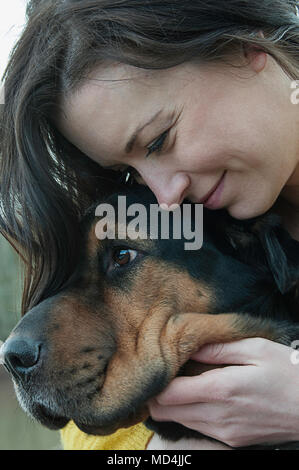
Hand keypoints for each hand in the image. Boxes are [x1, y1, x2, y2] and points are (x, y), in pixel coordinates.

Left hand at [147, 338, 298, 447]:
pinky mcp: (232, 440)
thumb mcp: (256, 348)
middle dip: (158, 393)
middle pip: (166, 412)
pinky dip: (191, 412)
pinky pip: (199, 427)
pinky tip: (204, 395)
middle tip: (166, 372)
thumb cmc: (288, 372)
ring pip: (179, 421)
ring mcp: (225, 432)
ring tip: (185, 380)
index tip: (158, 365)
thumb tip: (189, 345)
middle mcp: (218, 416)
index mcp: (221, 389)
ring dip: (174, 403)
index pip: (168, 395)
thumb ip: (218, 348)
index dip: (155, 382)